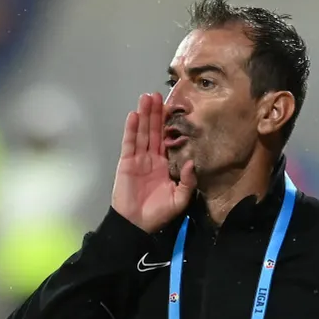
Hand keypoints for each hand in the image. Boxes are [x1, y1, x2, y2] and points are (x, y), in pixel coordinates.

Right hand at [111, 92, 195, 232]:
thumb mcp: (180, 199)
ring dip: (144, 115)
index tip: (172, 108)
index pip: (166, 139)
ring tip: (146, 97)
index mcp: (164, 165)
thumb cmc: (158, 214)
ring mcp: (138, 159)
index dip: (168, 125)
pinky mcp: (126, 162)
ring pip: (141, 133)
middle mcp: (151, 158)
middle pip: (153, 131)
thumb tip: (191, 162)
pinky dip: (131, 129)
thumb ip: (187, 181)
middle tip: (157, 94)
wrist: (137, 225)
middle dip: (155, 113)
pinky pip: (129, 143)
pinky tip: (134, 115)